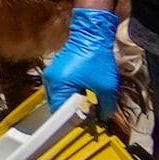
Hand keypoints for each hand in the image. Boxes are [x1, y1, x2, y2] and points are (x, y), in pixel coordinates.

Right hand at [38, 7, 123, 122]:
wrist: (92, 33)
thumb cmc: (97, 58)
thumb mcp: (107, 87)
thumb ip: (106, 106)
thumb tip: (103, 117)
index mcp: (59, 87)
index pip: (60, 114)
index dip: (72, 122)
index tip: (84, 126)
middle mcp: (51, 82)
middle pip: (58, 107)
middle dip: (72, 114)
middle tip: (88, 117)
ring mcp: (52, 76)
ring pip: (59, 99)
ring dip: (72, 104)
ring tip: (88, 104)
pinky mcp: (57, 71)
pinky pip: (60, 89)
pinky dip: (71, 94)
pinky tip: (84, 93)